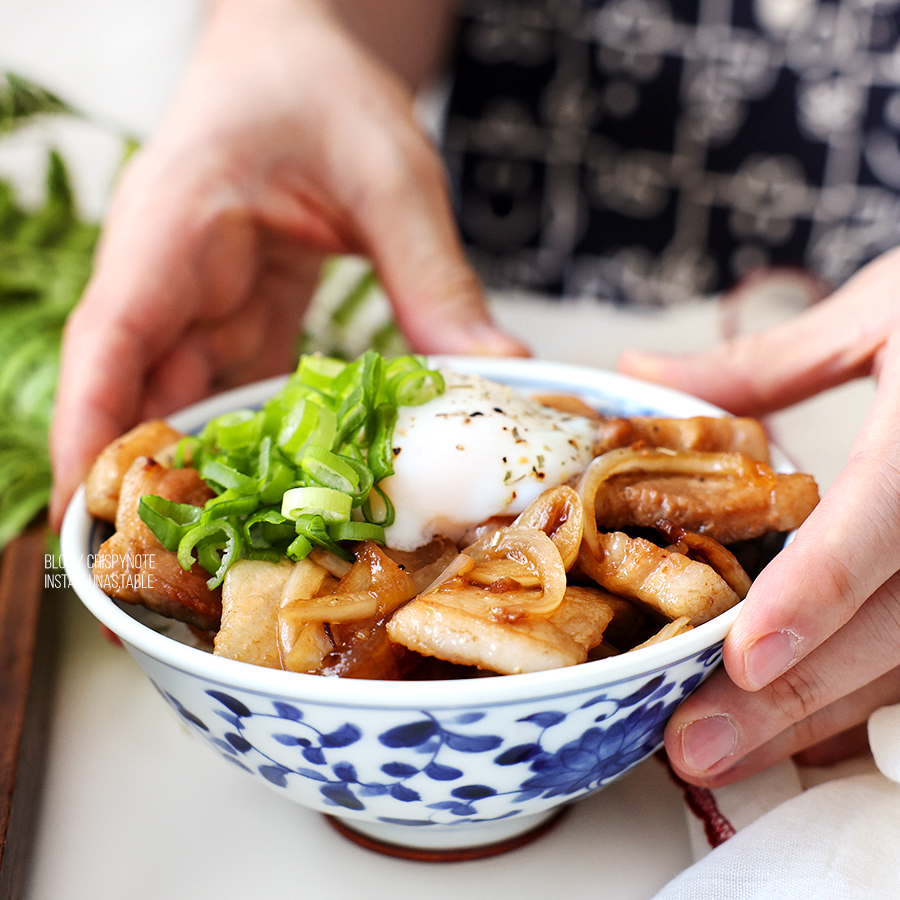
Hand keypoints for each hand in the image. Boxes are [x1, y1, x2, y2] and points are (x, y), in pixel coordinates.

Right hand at [49, 0, 526, 530]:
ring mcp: (199, 301)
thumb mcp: (389, 177)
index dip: (92, 437)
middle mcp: (169, 276)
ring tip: (240, 560)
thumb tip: (495, 368)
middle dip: (154, 488)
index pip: (109, 345)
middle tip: (181, 583)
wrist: (297, 53)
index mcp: (173, 229)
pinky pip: (235, 390)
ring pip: (187, 403)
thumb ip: (431, 276)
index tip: (92, 520)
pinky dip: (258, 446)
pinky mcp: (236, 315)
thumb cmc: (318, 88)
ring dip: (210, 480)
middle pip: (142, 397)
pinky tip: (293, 494)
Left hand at [619, 246, 899, 785]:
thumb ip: (763, 366)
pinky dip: (864, 696)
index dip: (817, 592)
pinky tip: (800, 727)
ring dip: (820, 716)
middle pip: (892, 626)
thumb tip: (642, 374)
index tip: (743, 654)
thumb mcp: (882, 313)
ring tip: (723, 753)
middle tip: (693, 748)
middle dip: (793, 695)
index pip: (882, 521)